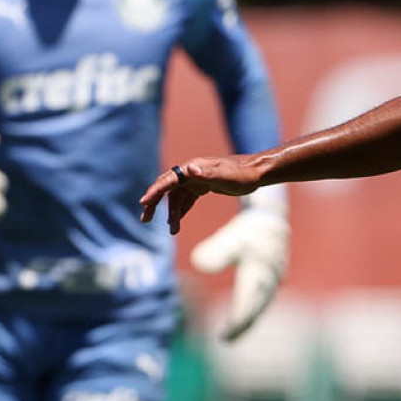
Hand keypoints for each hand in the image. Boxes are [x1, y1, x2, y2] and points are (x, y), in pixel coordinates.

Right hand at [139, 157, 264, 234]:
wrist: (257, 172)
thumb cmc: (242, 174)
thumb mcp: (225, 176)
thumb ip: (206, 174)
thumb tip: (190, 169)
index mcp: (192, 168)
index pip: (168, 181)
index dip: (154, 192)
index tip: (144, 203)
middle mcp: (191, 173)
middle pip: (167, 189)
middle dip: (155, 203)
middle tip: (146, 219)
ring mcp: (197, 180)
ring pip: (177, 197)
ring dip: (172, 213)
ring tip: (172, 231)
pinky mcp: (204, 187)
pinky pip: (187, 200)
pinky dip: (181, 211)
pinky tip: (177, 222)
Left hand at [190, 205, 289, 341]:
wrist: (270, 216)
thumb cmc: (247, 228)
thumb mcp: (229, 237)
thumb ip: (215, 251)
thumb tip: (199, 263)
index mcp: (258, 275)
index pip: (247, 307)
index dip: (236, 325)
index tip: (223, 336)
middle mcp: (269, 281)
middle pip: (256, 310)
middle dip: (242, 326)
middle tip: (227, 339)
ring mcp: (274, 279)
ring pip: (262, 305)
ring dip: (250, 318)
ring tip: (236, 331)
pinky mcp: (275, 276)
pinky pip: (264, 297)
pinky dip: (255, 307)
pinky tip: (248, 313)